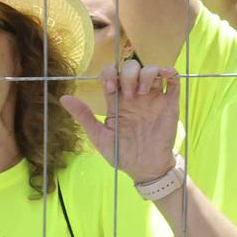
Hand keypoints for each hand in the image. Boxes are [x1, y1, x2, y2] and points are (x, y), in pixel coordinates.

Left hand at [60, 63, 180, 184]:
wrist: (146, 169)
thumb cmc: (122, 154)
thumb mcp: (100, 137)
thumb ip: (84, 117)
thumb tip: (63, 99)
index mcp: (117, 101)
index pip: (112, 74)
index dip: (109, 74)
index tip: (111, 89)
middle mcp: (134, 95)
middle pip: (131, 67)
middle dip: (128, 74)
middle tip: (129, 94)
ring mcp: (152, 98)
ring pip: (151, 70)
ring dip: (146, 74)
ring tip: (142, 92)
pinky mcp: (169, 103)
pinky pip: (172, 81)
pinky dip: (170, 72)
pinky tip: (165, 76)